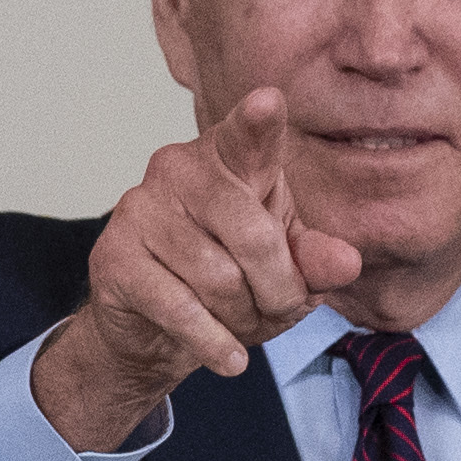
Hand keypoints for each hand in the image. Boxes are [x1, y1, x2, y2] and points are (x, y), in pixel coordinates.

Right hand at [32, 84, 359, 449]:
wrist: (152, 328)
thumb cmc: (228, 277)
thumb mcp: (283, 264)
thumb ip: (315, 259)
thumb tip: (346, 264)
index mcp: (229, 157)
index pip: (248, 135)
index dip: (258, 121)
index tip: (269, 102)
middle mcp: (179, 168)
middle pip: (253, 236)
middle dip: (278, 288)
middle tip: (279, 308)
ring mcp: (140, 208)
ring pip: (218, 278)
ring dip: (243, 317)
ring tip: (242, 323)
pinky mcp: (114, 256)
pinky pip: (179, 307)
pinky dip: (213, 342)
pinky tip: (230, 358)